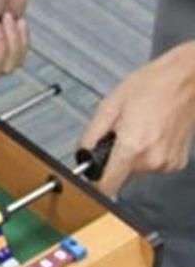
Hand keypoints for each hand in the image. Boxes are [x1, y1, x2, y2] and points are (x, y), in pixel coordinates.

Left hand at [81, 42, 194, 196]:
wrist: (183, 81)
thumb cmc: (149, 87)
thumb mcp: (109, 106)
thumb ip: (91, 135)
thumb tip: (82, 153)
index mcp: (133, 147)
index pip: (107, 185)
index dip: (94, 182)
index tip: (90, 176)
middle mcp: (152, 161)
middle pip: (121, 174)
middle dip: (114, 157)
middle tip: (119, 132)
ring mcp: (168, 164)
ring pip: (137, 169)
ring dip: (131, 154)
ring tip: (137, 128)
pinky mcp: (178, 163)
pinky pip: (153, 164)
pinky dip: (147, 153)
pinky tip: (151, 133)